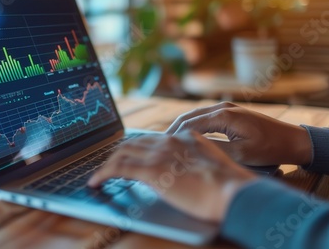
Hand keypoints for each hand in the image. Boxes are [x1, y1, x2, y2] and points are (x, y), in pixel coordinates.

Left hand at [88, 131, 255, 222]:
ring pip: (122, 152)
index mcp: (184, 136)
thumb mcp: (212, 162)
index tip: (130, 155)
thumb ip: (194, 159)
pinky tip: (96, 181)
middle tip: (111, 165)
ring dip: (108, 163)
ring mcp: (158, 154)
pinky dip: (103, 174)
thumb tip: (184, 167)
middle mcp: (168, 141)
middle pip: (134, 142)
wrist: (232, 191)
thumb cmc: (228, 184)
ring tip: (100, 174)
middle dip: (119, 153)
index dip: (137, 148)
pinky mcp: (151, 171)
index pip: (152, 138)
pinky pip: (118, 169)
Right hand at [166, 102, 312, 165]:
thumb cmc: (270, 149)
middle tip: (159, 144)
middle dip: (173, 129)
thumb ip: (214, 150)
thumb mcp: (241, 154)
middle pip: (189, 116)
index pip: (190, 124)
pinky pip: (205, 117)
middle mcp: (223, 107)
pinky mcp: (231, 113)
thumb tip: (190, 150)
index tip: (161, 148)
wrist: (293, 140)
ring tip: (168, 141)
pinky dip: (193, 126)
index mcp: (223, 115)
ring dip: (182, 127)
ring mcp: (227, 108)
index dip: (173, 136)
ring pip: (196, 115)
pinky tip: (187, 136)